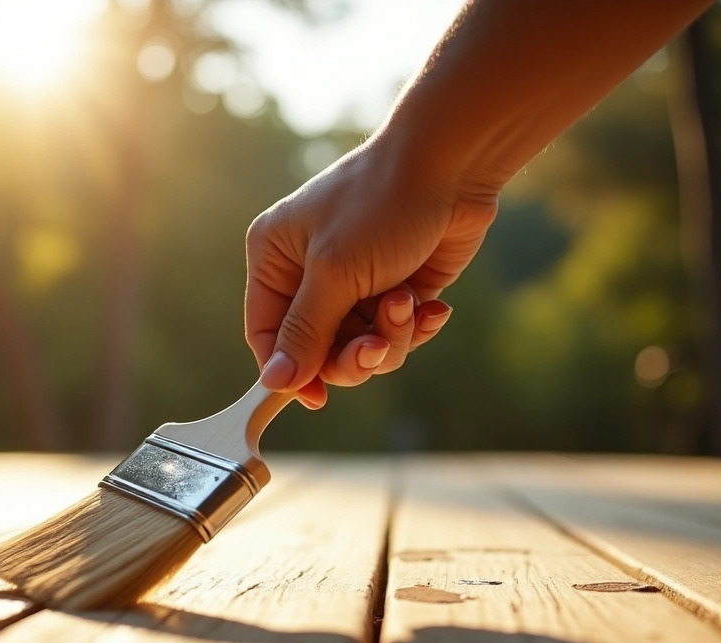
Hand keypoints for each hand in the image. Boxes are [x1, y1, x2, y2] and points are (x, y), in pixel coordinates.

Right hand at [245, 128, 497, 407]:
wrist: (453, 165)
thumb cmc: (381, 204)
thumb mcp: (333, 273)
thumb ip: (304, 332)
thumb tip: (274, 383)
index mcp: (275, 258)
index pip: (267, 334)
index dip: (289, 371)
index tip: (317, 397)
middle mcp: (309, 274)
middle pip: (317, 351)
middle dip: (351, 354)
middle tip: (375, 347)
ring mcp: (354, 284)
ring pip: (360, 348)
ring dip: (389, 337)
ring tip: (408, 305)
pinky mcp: (396, 290)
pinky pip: (395, 335)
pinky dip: (414, 327)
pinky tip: (433, 308)